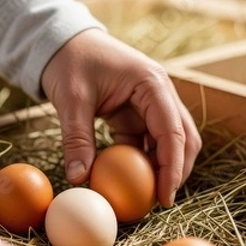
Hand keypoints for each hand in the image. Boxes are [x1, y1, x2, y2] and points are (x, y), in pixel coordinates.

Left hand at [41, 29, 201, 207]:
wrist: (63, 43)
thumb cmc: (70, 62)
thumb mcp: (72, 99)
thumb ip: (77, 139)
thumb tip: (79, 179)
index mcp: (152, 84)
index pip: (173, 131)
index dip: (173, 167)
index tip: (165, 197)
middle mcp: (158, 94)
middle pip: (182, 138)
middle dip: (176, 171)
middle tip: (160, 202)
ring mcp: (149, 105)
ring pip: (166, 143)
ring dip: (159, 168)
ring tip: (144, 198)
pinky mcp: (134, 115)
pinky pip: (144, 143)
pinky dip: (139, 163)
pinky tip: (127, 183)